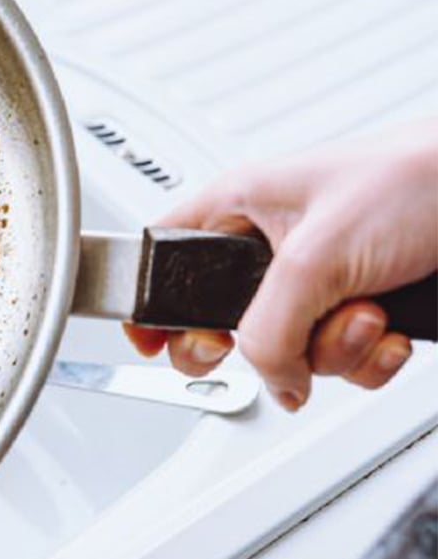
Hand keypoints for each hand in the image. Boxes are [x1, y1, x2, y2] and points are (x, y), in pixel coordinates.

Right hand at [125, 123, 437, 410]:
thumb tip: (268, 378)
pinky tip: (388, 326)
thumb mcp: (316, 257)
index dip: (150, 302)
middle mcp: (273, 246)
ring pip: (290, 350)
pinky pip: (340, 360)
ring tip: (364, 312)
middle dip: (261, 344)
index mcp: (239, 206)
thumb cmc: (416, 179)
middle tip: (272, 346)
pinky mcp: (360, 305)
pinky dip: (369, 357)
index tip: (148, 342)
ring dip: (333, 349)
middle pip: (227, 322)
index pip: (163, 257)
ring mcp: (319, 280)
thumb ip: (269, 328)